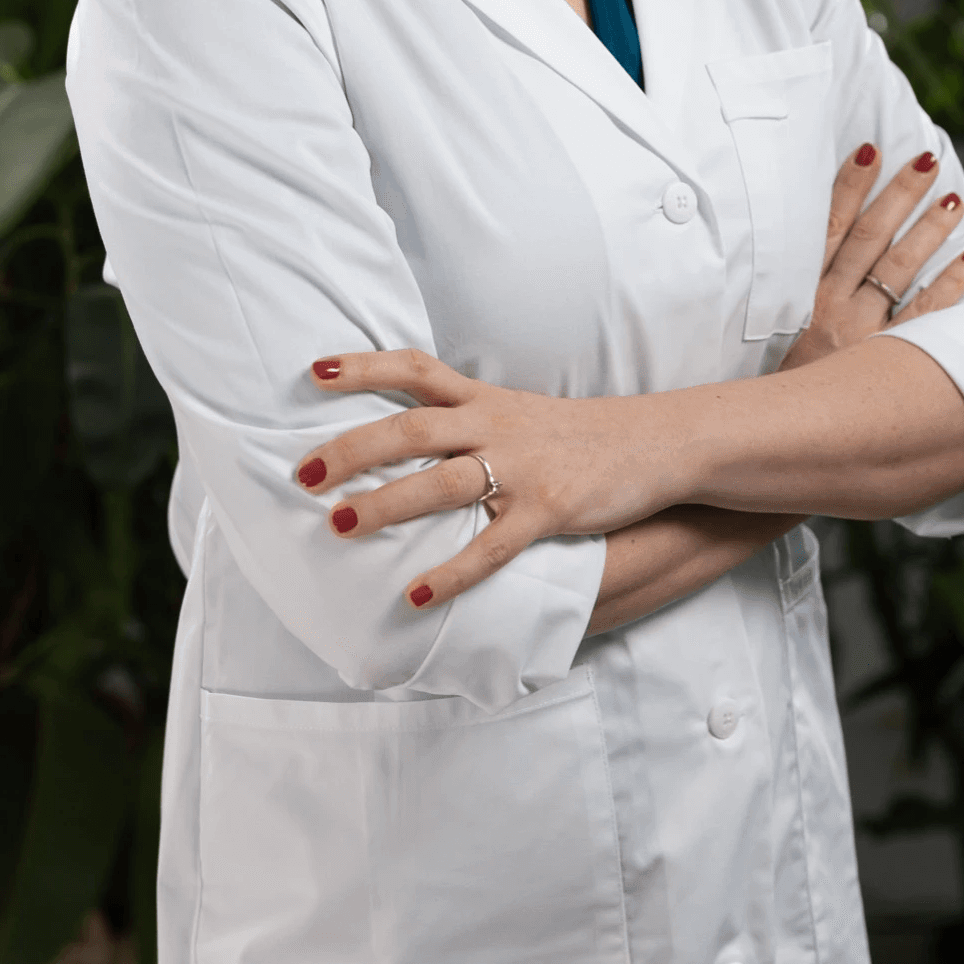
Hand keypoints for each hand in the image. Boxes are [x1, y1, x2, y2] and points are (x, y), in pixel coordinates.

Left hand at [295, 352, 694, 609]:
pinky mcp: (548, 512)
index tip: (313, 372)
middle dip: (353, 449)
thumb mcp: (521, 410)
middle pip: (412, 428)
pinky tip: (417, 597)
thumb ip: (469, 418)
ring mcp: (522, 469)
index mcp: (486, 398)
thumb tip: (408, 435)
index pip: (415, 369)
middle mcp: (496, 426)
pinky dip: (451, 573)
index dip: (362, 366)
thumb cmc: (580, 433)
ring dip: (386, 506)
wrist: (659, 442)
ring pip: (442, 484)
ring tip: (339, 529)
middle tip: (304, 474)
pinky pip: (491, 546)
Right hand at [779, 143, 963, 370]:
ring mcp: (863, 334)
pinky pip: (928, 317)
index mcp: (802, 296)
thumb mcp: (768, 340)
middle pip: (870, 238)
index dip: (848, 186)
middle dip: (898, 195)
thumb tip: (807, 256)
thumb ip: (790, 301)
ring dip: (929, 231)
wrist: (773, 444)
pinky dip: (952, 284)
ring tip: (954, 199)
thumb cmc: (771, 392)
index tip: (867, 150)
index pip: (829, 228)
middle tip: (925, 160)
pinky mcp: (888, 361)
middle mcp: (833, 308)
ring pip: (900, 270)